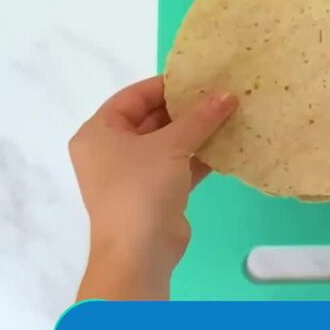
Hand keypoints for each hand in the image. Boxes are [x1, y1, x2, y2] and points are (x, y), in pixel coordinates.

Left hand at [69, 76, 236, 275]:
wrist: (139, 251)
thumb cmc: (141, 189)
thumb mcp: (170, 145)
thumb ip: (200, 117)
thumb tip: (227, 94)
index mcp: (98, 132)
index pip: (133, 97)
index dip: (166, 85)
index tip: (201, 77)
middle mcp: (112, 150)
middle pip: (152, 118)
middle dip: (187, 108)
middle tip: (222, 94)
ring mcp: (134, 173)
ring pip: (168, 142)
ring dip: (197, 131)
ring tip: (231, 114)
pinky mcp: (156, 192)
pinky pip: (179, 164)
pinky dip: (200, 155)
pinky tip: (229, 145)